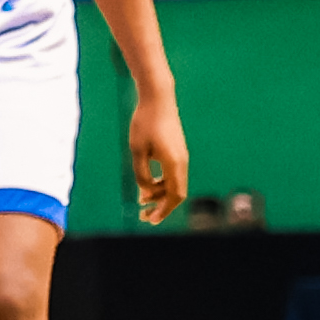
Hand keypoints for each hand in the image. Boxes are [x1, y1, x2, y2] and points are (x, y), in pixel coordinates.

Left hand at [128, 92, 188, 225]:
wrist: (158, 99)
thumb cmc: (145, 123)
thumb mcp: (137, 150)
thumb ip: (141, 173)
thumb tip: (145, 190)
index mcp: (174, 163)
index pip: (174, 195)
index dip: (164, 210)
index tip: (151, 220)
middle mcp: (182, 162)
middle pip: (176, 193)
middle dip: (161, 206)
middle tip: (144, 216)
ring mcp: (181, 157)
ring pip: (174, 184)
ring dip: (159, 194)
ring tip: (142, 201)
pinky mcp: (177, 152)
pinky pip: (172, 175)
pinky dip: (161, 183)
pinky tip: (147, 186)